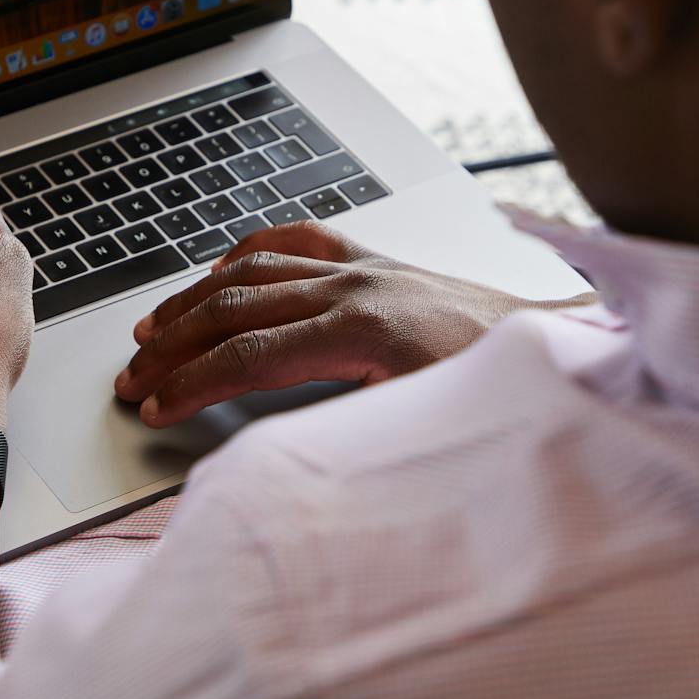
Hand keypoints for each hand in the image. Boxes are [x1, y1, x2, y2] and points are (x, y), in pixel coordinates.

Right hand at [114, 222, 591, 426]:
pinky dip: (247, 252)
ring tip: (150, 330)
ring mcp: (366, 266)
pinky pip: (296, 239)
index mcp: (365, 331)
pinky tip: (218, 269)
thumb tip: (271, 459)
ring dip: (194, 300)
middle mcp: (358, 287)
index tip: (153, 408)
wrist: (568, 354)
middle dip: (175, 345)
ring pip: (253, 270)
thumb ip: (345, 438)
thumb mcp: (420, 432)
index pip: (249, 355)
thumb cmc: (501, 396)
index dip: (193, 384)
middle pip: (236, 309)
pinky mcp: (378, 258)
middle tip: (130, 378)